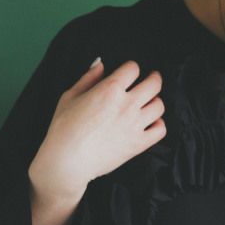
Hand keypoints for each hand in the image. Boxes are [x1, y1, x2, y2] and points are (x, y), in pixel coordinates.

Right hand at [30, 58, 166, 199]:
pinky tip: (150, 123)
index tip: (130, 72)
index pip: (133, 68)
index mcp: (110, 90)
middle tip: (152, 80)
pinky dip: (158, 124)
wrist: (68, 161)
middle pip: (154, 84)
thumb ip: (88, 78)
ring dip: (155, 101)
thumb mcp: (70, 96)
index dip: (132, 68)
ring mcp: (135, 125)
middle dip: (154, 79)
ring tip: (149, 103)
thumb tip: (101, 64)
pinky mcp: (138, 144)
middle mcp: (126, 105)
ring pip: (159, 106)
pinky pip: (160, 130)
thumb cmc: (64, 129)